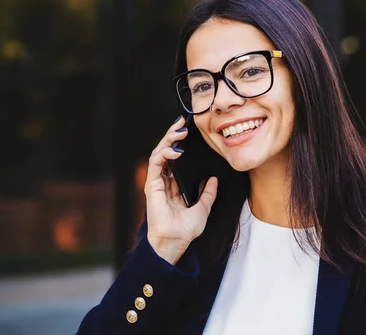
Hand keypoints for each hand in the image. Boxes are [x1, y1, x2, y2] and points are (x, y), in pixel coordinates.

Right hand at [144, 116, 217, 264]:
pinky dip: (164, 154)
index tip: (190, 131)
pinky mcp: (151, 185)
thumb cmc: (185, 230)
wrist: (175, 242)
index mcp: (174, 185)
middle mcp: (164, 181)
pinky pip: (156, 163)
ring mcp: (156, 182)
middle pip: (166, 151)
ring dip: (168, 140)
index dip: (181, 143)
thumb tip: (214, 180)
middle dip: (173, 135)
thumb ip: (208, 194)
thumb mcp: (203, 209)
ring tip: (179, 131)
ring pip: (159, 153)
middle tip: (182, 122)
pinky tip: (175, 149)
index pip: (176, 158)